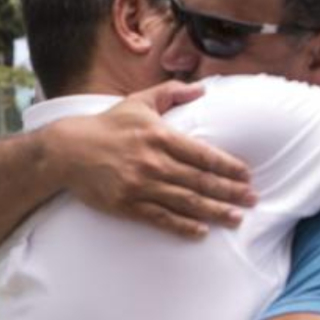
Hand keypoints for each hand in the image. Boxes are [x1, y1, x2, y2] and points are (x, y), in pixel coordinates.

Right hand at [50, 80, 255, 237]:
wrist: (67, 151)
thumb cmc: (105, 125)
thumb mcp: (138, 101)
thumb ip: (171, 92)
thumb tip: (201, 88)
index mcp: (159, 136)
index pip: (203, 155)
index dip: (228, 167)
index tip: (247, 175)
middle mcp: (153, 163)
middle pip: (200, 181)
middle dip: (230, 192)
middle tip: (252, 200)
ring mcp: (140, 186)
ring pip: (185, 202)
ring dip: (214, 211)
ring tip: (236, 218)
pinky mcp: (126, 204)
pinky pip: (160, 218)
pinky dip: (182, 225)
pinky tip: (201, 231)